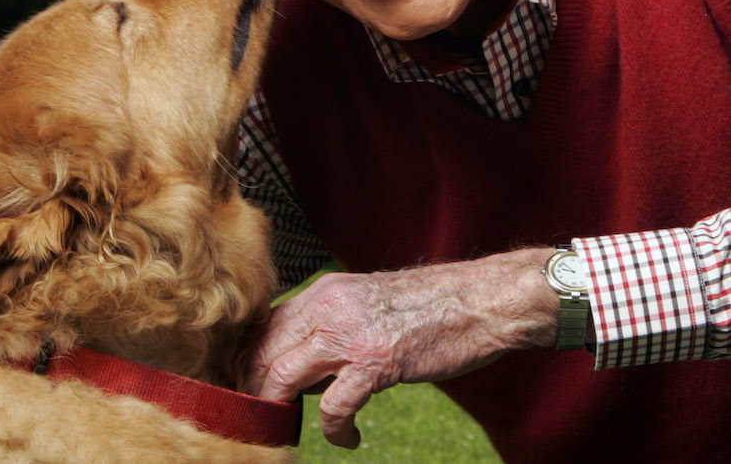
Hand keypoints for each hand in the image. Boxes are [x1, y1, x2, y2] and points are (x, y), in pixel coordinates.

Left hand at [244, 247, 558, 447]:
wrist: (481, 299)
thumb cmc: (432, 306)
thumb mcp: (368, 302)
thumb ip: (332, 325)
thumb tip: (304, 368)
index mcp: (325, 291)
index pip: (263, 326)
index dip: (248, 361)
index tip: (249, 388)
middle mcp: (328, 306)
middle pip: (262, 351)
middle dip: (255, 389)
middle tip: (265, 417)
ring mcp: (350, 334)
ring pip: (282, 375)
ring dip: (278, 408)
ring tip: (289, 427)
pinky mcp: (377, 361)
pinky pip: (334, 407)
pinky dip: (334, 431)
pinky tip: (348, 439)